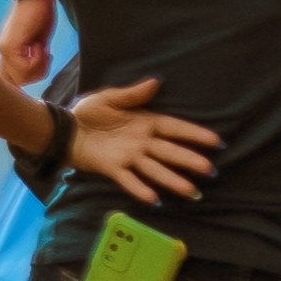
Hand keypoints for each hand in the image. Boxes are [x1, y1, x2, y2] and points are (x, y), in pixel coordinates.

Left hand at [0, 0, 57, 88]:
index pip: (8, 79)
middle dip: (35, 75)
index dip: (27, 80)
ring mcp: (4, 50)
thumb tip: (34, 75)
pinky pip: (26, 67)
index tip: (43, 66)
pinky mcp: (10, 46)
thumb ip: (33, 59)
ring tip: (42, 49)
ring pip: (22, 78)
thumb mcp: (38, 43)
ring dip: (39, 67)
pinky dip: (39, 60)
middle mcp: (2, 52)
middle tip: (46, 57)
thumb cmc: (40, 15)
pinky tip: (40, 45)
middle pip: (16, 82)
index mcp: (7, 52)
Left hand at [60, 77, 221, 205]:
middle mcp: (142, 142)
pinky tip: (155, 199)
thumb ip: (132, 94)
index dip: (194, 134)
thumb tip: (155, 81)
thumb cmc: (88, 113)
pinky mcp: (113, 168)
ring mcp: (129, 157)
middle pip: (170, 152)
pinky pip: (129, 180)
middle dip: (190, 160)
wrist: (64, 130)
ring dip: (172, 180)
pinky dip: (141, 189)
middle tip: (211, 171)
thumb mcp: (108, 98)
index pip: (174, 128)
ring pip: (155, 169)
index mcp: (145, 123)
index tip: (216, 141)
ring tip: (191, 191)